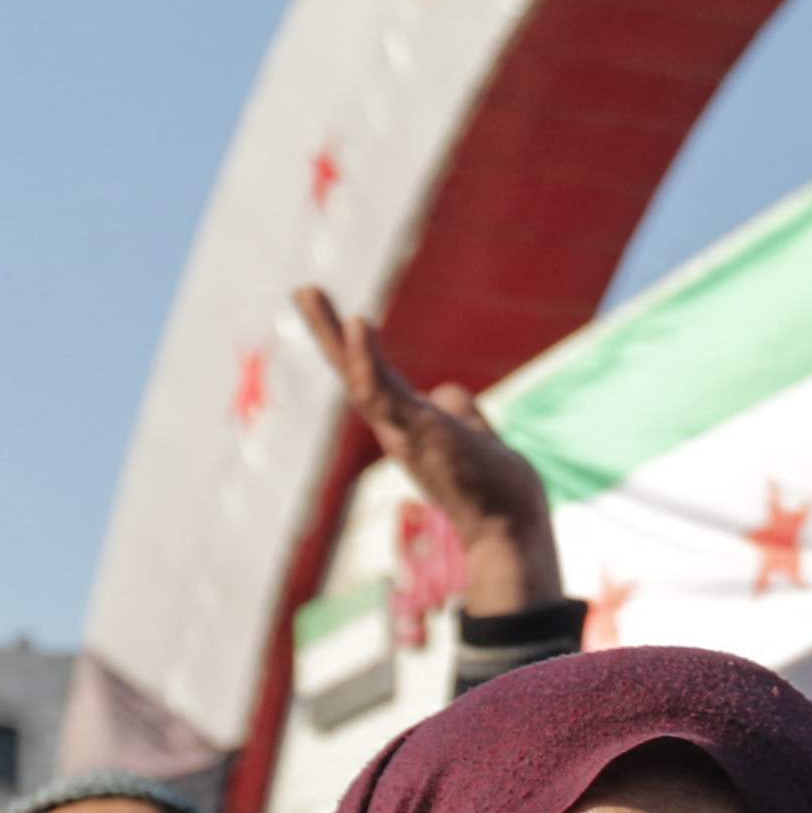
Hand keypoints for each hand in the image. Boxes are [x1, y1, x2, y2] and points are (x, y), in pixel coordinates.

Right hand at [296, 291, 560, 620]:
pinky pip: (382, 392)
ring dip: (333, 337)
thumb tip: (447, 390)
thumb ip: (459, 410)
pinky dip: (365, 360)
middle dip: (326, 332)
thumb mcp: (474, 434)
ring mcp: (401, 430)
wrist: (509, 523)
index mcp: (407, 422)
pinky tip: (355, 323)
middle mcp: (395, 426)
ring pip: (359, 379)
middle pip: (354, 371)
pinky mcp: (414, 433)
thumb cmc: (492, 487)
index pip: (372, 375)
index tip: (335, 308)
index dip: (353, 345)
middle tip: (302, 289)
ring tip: (309, 294)